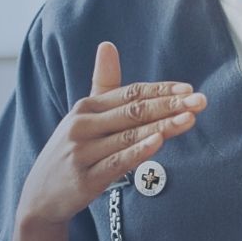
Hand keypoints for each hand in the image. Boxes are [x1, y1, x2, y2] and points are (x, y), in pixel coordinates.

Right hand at [15, 41, 204, 228]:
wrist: (41, 196)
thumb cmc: (72, 151)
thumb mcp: (83, 116)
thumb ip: (103, 84)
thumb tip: (108, 45)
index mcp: (86, 107)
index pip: (130, 93)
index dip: (161, 90)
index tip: (189, 88)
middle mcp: (83, 125)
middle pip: (133, 111)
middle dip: (170, 105)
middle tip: (200, 101)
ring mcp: (83, 151)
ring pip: (129, 135)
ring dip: (162, 126)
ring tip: (189, 118)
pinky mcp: (86, 177)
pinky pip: (118, 162)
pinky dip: (138, 151)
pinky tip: (158, 141)